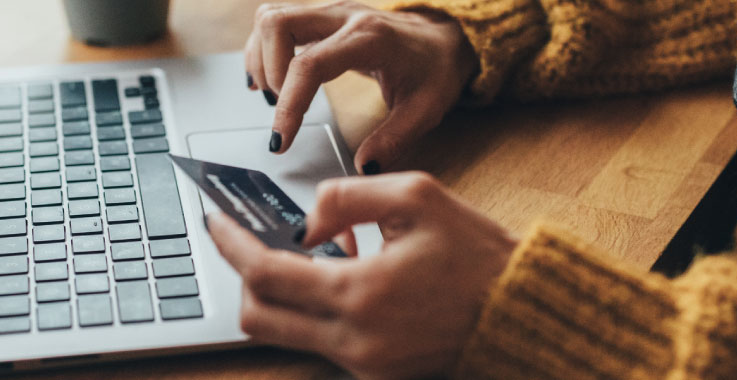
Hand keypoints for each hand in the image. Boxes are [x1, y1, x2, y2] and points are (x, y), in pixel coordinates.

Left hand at [206, 172, 516, 378]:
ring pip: (284, 333)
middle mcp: (354, 339)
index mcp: (360, 293)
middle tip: (252, 241)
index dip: (231, 245)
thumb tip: (304, 222)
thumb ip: (346, 197)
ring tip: (317, 254)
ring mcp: (362, 364)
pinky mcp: (374, 374)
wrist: (520, 311)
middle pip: (258, 317)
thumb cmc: (476, 254)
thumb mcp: (416, 196)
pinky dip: (315, 310)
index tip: (215, 222)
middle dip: (245, 276)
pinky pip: (319, 342)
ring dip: (283, 293)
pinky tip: (344, 277)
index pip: (265, 274)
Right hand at [244, 1, 476, 173]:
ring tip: (275, 95)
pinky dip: (263, 50)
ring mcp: (330, 12)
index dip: (289, 104)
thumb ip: (394, 140)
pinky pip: (276, 21)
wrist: (443, 39)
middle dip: (268, 72)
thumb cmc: (435, 70)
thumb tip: (363, 167)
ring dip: (261, 59)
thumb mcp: (426, 110)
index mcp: (369, 38)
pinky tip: (269, 79)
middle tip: (281, 108)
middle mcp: (344, 16)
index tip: (281, 140)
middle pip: (278, 25)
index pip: (310, 65)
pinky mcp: (321, 17)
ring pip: (271, 18)